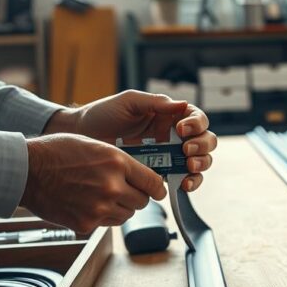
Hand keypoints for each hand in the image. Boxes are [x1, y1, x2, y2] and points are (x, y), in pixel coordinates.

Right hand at [21, 133, 165, 232]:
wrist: (26, 171)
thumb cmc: (57, 153)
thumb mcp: (96, 146)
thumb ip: (120, 162)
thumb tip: (140, 177)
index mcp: (117, 163)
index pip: (153, 183)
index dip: (157, 188)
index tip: (157, 191)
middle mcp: (112, 187)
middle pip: (142, 202)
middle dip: (136, 197)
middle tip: (124, 191)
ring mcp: (100, 208)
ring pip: (126, 215)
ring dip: (120, 208)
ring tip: (102, 196)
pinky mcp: (86, 224)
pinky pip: (106, 224)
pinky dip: (101, 217)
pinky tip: (87, 203)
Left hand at [45, 90, 217, 191]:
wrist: (82, 138)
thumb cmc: (103, 115)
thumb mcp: (129, 102)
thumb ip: (155, 102)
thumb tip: (182, 105)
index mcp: (169, 115)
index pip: (196, 118)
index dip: (196, 124)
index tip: (181, 129)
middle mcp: (173, 135)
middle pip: (205, 140)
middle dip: (202, 146)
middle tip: (187, 150)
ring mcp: (169, 156)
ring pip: (199, 161)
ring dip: (200, 165)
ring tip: (188, 167)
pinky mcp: (161, 174)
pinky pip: (184, 179)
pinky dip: (190, 182)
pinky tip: (183, 183)